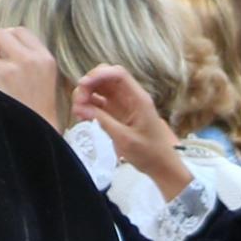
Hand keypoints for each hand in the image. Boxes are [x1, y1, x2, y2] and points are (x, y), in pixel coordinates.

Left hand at [0, 23, 67, 126]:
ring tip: (3, 89)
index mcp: (44, 59)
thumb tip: (3, 40)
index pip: (20, 31)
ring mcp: (8, 70)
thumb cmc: (39, 107)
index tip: (6, 49)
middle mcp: (28, 61)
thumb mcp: (46, 77)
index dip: (10, 37)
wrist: (38, 132)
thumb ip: (30, 56)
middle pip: (0, 34)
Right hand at [70, 64, 188, 202]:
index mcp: (138, 99)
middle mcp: (129, 97)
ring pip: (99, 88)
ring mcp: (122, 104)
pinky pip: (98, 101)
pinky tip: (82, 116)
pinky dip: (88, 105)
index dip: (98, 74)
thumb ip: (103, 120)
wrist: (161, 166)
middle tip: (79, 102)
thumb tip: (80, 107)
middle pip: (105, 77)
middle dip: (88, 84)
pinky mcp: (115, 112)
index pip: (118, 74)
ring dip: (85, 95)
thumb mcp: (125, 138)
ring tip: (78, 112)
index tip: (82, 84)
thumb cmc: (149, 153)